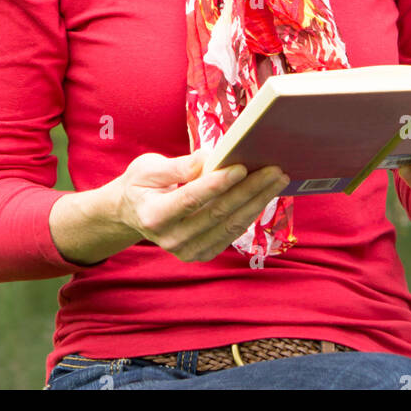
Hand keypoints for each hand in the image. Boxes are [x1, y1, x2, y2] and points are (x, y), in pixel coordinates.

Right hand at [113, 151, 288, 261]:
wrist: (132, 214)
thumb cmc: (141, 185)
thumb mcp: (149, 168)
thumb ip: (180, 166)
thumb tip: (213, 156)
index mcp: (154, 216)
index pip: (191, 199)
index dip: (217, 183)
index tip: (241, 166)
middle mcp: (171, 239)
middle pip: (218, 213)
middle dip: (249, 189)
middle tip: (274, 170)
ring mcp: (187, 251)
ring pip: (231, 225)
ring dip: (258, 201)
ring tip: (278, 180)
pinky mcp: (201, 254)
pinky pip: (232, 233)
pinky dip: (251, 212)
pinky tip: (265, 195)